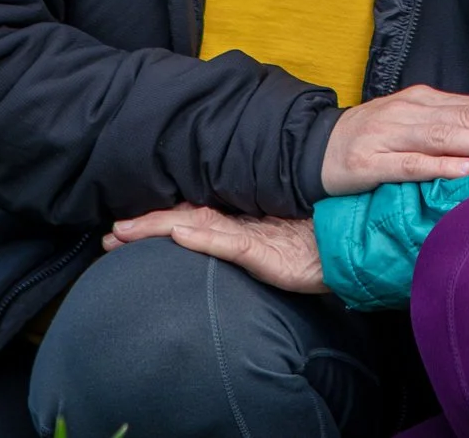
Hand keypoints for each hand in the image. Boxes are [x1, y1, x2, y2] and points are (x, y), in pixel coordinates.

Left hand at [104, 205, 327, 293]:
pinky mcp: (268, 252)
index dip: (158, 219)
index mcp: (243, 224)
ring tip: (124, 233)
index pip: (192, 217)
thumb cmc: (321, 249)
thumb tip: (211, 243)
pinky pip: (231, 244)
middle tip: (110, 232)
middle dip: (145, 225)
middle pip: (186, 219)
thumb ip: (248, 246)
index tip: (122, 228)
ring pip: (198, 226)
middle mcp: (244, 224)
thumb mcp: (278, 251)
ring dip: (158, 228)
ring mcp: (255, 236)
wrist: (358, 248)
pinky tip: (180, 235)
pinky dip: (204, 238)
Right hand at [320, 84, 468, 195]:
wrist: (313, 147)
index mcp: (424, 101)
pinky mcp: (370, 162)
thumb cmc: (373, 139)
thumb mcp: (412, 124)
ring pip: (443, 137)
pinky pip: (409, 165)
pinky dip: (439, 167)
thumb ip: (449, 126)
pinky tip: (466, 171)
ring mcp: (389, 136)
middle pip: (465, 118)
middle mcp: (410, 112)